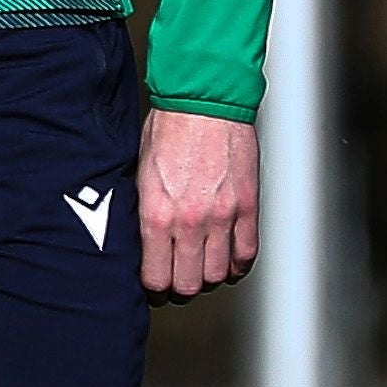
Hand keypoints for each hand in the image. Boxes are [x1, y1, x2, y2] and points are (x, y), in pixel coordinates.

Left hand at [137, 108, 259, 299]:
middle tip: (177, 277)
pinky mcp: (248, 206)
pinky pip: (247, 252)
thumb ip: (144, 209)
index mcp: (156, 214)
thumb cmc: (168, 128)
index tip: (153, 280)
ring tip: (201, 266)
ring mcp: (223, 216)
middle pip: (189, 283)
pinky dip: (239, 263)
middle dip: (181, 285)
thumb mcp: (138, 171)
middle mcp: (190, 221)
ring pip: (219, 274)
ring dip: (210, 275)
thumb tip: (141, 236)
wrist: (204, 100)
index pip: (156, 276)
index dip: (153, 284)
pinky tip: (229, 259)